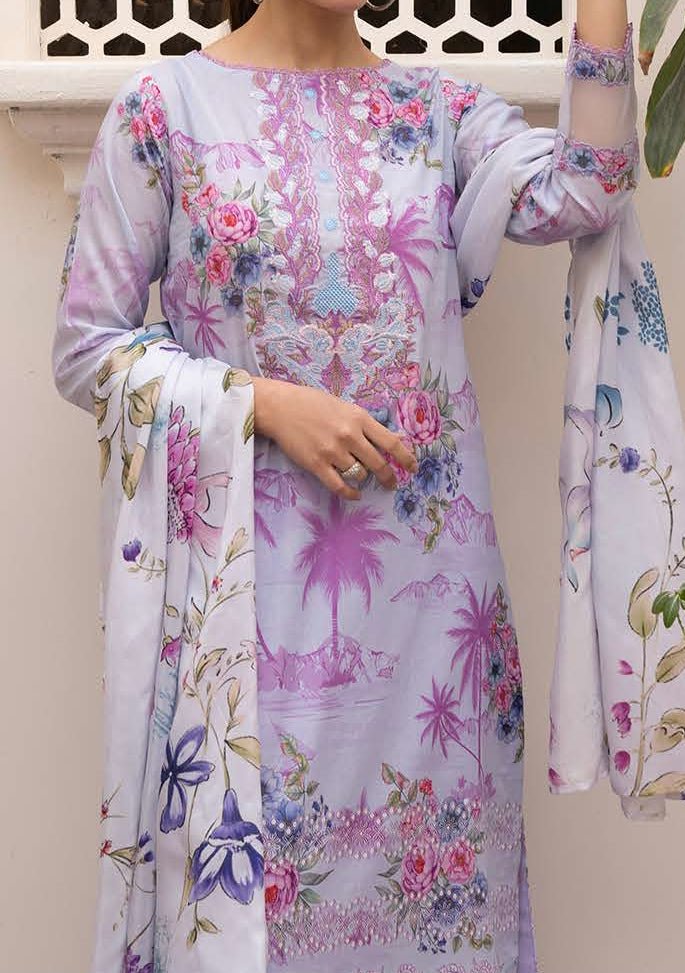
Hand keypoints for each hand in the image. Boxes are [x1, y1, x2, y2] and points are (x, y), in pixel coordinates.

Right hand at [252, 376, 417, 500]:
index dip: (405, 458)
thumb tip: (394, 439)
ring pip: (359, 475)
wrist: (281, 407)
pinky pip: (340, 486)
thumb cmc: (313, 404)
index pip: (391, 442)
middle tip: (391, 484)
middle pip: (379, 463)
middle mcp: (349, 435)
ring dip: (363, 479)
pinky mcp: (316, 464)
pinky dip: (350, 493)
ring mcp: (333, 451)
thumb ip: (367, 424)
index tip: (412, 467)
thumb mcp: (345, 407)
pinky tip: (355, 494)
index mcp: (359, 418)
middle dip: (388, 477)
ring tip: (361, 477)